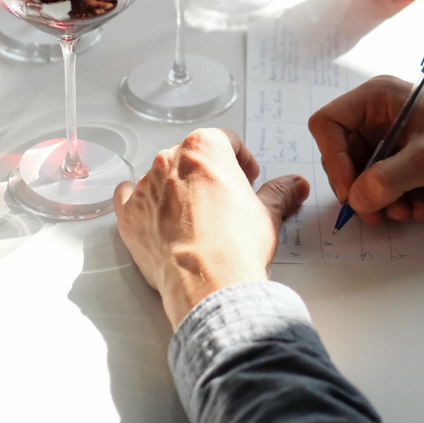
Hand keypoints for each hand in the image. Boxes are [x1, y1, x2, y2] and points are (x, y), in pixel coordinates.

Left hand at [114, 128, 309, 328]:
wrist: (207, 283)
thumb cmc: (235, 245)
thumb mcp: (267, 213)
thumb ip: (280, 192)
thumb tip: (295, 185)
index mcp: (204, 148)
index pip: (225, 140)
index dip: (241, 159)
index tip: (247, 178)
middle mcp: (169, 160)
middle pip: (191, 156)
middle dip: (208, 174)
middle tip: (224, 199)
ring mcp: (146, 187)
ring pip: (161, 176)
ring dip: (178, 189)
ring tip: (196, 218)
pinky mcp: (129, 215)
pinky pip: (128, 196)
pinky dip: (141, 202)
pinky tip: (155, 215)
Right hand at [308, 77, 423, 223]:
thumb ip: (386, 179)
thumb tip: (357, 200)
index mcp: (377, 98)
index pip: (328, 124)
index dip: (333, 158)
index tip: (351, 190)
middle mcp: (378, 116)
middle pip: (341, 155)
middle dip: (359, 188)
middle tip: (376, 212)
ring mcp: (391, 139)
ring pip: (361, 176)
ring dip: (379, 200)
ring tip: (405, 213)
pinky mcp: (404, 160)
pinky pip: (382, 185)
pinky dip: (394, 202)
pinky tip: (418, 210)